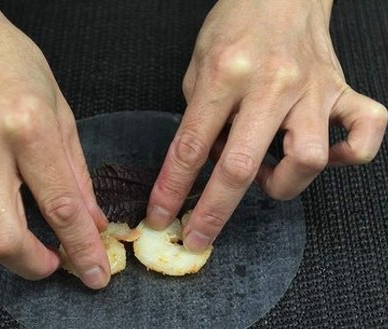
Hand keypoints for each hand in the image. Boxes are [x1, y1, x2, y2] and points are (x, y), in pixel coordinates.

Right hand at [0, 4, 109, 287]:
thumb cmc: (8, 62)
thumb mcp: (59, 109)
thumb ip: (75, 172)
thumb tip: (89, 220)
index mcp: (26, 126)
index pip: (59, 206)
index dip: (81, 248)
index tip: (94, 271)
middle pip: (3, 240)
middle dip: (33, 266)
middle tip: (53, 262)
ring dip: (8, 247)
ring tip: (28, 232)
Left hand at [147, 0, 386, 249]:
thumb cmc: (236, 25)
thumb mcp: (198, 64)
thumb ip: (200, 116)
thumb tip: (205, 165)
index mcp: (225, 74)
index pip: (192, 145)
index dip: (172, 188)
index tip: (160, 216)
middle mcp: (271, 84)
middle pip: (242, 165)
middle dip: (214, 211)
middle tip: (199, 235)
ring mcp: (312, 90)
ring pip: (307, 158)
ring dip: (283, 183)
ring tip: (269, 174)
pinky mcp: (342, 90)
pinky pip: (365, 134)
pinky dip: (347, 156)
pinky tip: (324, 156)